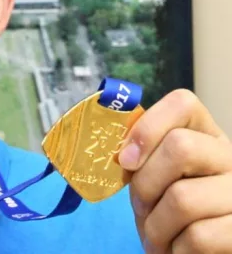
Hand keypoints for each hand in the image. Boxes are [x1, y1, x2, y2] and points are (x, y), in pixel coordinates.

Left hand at [118, 89, 231, 252]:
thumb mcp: (151, 175)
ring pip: (183, 198)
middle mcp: (229, 156)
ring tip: (156, 235)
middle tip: (141, 205)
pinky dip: (176, 249)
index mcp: (203, 134)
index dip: (147, 127)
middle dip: (146, 182)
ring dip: (156, 225)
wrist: (193, 251)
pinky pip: (199, 236)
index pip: (183, 103)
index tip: (126, 159)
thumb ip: (139, 155)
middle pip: (181, 146)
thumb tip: (122, 151)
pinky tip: (176, 250)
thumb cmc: (166, 209)